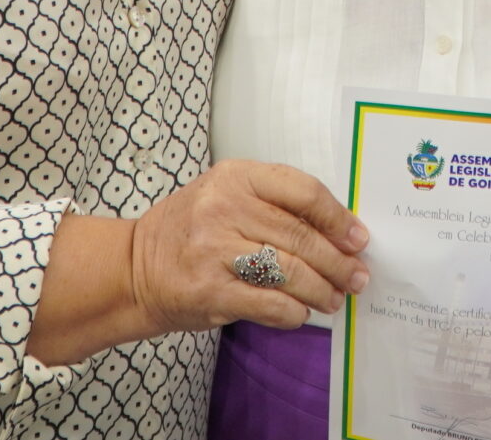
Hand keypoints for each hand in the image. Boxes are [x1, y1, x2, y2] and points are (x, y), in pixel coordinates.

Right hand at [128, 160, 369, 333]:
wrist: (133, 267)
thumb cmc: (190, 230)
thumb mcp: (226, 196)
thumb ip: (275, 205)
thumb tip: (338, 232)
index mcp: (236, 176)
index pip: (303, 191)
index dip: (338, 218)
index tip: (358, 239)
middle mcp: (224, 208)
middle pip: (302, 237)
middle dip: (338, 263)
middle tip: (357, 278)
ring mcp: (214, 250)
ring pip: (291, 272)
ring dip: (321, 291)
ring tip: (334, 299)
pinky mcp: (209, 290)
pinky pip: (269, 303)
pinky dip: (293, 312)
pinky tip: (300, 313)